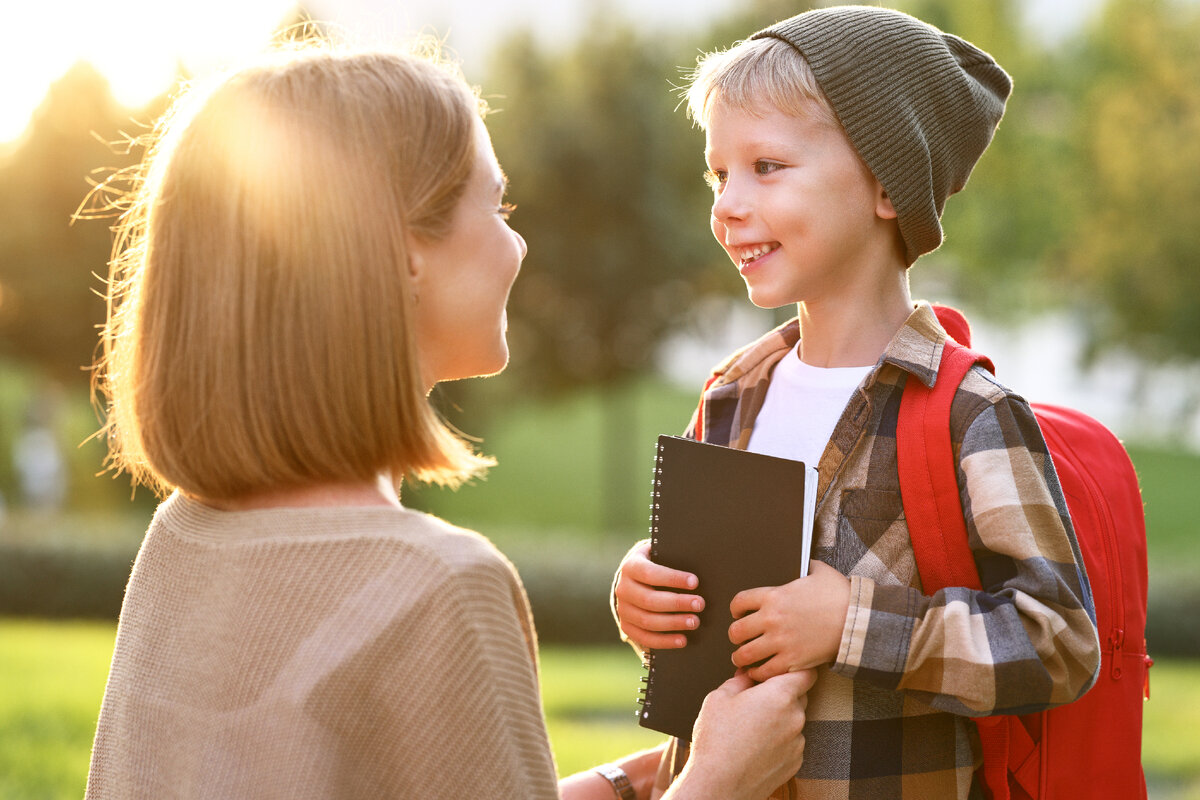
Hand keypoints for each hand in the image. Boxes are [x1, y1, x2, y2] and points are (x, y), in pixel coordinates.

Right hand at [614, 540, 703, 651]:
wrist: (634, 580)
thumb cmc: (656, 566)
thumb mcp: (659, 556)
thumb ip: (672, 559)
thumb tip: (697, 572)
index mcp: (631, 567)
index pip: (650, 573)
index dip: (673, 578)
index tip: (695, 582)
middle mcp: (623, 589)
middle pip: (649, 600)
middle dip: (677, 603)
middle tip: (699, 604)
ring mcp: (623, 610)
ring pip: (647, 621)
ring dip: (673, 623)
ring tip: (695, 622)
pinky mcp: (627, 626)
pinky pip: (645, 638)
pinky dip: (665, 641)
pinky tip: (683, 640)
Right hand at [666, 669, 816, 799]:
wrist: (719, 784)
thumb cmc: (717, 741)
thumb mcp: (719, 698)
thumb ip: (739, 680)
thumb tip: (746, 675)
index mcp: (779, 696)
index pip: (805, 673)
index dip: (793, 669)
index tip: (780, 671)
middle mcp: (795, 717)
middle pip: (799, 696)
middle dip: (782, 694)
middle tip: (756, 700)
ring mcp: (797, 742)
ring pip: (794, 720)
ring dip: (780, 718)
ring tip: (752, 727)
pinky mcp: (795, 761)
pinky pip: (791, 741)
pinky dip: (779, 739)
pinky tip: (756, 744)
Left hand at [728, 560, 850, 681]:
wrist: (858, 620)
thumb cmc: (841, 595)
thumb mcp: (819, 572)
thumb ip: (804, 567)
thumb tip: (803, 560)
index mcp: (774, 596)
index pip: (739, 602)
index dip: (735, 609)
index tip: (737, 614)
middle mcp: (771, 619)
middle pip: (736, 631)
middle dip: (735, 635)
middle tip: (739, 638)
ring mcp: (780, 642)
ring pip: (745, 654)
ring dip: (741, 657)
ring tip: (742, 658)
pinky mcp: (791, 661)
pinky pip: (764, 671)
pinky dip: (758, 673)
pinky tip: (759, 671)